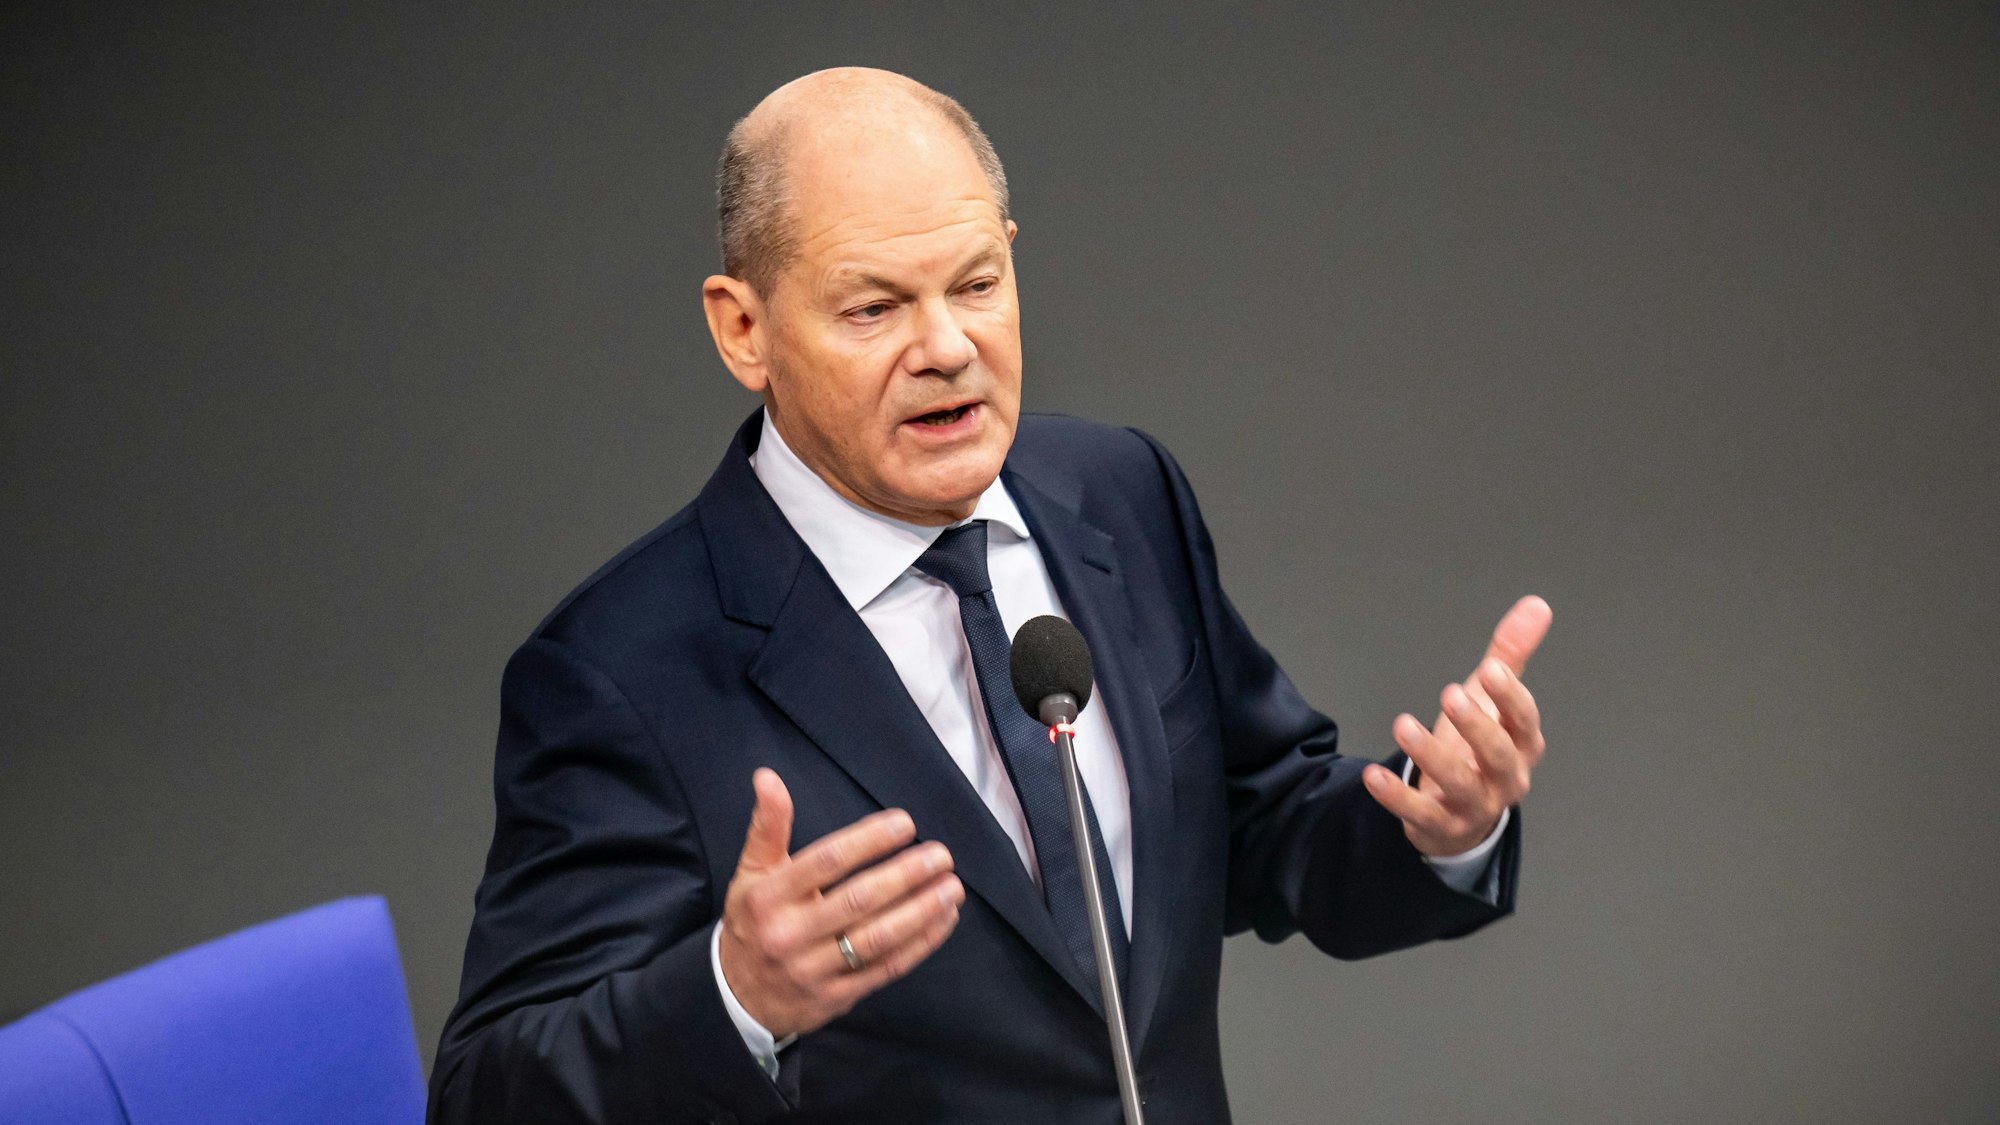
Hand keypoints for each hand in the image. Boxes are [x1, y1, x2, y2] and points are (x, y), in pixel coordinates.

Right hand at [717, 768, 963, 1039]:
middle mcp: (790, 934)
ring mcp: (814, 969)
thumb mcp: (751, 873)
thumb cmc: (754, 923)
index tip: (905, 824)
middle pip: (859, 900)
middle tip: (941, 855)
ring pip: (877, 938)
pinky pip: (886, 968)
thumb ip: (767, 826)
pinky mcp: (836, 997)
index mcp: (769, 896)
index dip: (869, 840)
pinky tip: (942, 920)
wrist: (738, 997)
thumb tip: (768, 777)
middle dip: (907, 875)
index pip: (827, 861)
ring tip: (951, 887)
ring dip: (922, 911)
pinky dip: (921, 944)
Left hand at [1362, 595, 1551, 856]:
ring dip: (1431, 756)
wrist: (1463, 813)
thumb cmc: (1479, 747)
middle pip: (1498, 755)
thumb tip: (1537, 604)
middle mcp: (1506, 778)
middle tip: (1450, 694)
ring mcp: (1474, 806)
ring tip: (1403, 724)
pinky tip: (1372, 775)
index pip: (1524, 722)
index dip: (1511, 698)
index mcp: (1522, 745)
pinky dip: (1395, 797)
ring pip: (1459, 785)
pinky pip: (1419, 813)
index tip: (1491, 670)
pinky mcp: (1440, 826)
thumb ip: (1511, 654)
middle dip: (1477, 726)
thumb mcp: (1492, 700)